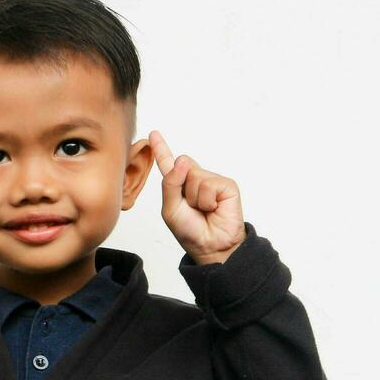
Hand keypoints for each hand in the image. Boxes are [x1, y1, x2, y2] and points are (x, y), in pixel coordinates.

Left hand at [149, 130, 246, 264]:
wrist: (211, 246)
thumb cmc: (190, 230)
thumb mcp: (170, 209)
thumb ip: (170, 184)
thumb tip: (183, 159)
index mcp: (179, 186)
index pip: (168, 164)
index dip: (160, 149)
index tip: (152, 134)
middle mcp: (195, 179)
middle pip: (182, 166)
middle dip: (181, 189)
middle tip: (192, 208)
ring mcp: (211, 181)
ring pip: (195, 176)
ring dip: (195, 198)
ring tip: (204, 210)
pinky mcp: (226, 185)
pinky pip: (208, 185)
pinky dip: (207, 200)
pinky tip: (214, 209)